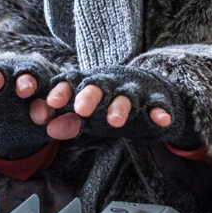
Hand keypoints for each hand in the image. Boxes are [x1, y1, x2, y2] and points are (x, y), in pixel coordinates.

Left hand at [32, 81, 172, 139]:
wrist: (145, 87)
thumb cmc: (107, 102)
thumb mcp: (87, 114)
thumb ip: (68, 121)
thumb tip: (50, 129)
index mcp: (88, 84)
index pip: (71, 83)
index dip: (62, 92)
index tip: (52, 103)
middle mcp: (110, 83)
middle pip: (98, 86)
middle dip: (89, 96)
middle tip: (81, 109)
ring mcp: (133, 90)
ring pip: (126, 97)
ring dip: (120, 108)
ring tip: (115, 121)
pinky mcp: (155, 98)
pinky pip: (157, 104)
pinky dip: (159, 111)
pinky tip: (162, 119)